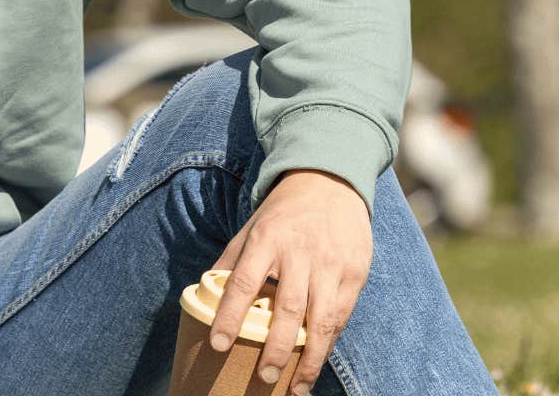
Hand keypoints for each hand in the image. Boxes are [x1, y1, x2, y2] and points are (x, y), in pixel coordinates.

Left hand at [209, 169, 371, 395]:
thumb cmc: (282, 213)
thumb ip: (230, 261)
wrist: (329, 183)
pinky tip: (316, 363)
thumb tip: (203, 292)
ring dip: (308, 359)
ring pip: (320, 321)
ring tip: (294, 386)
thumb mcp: (250, 228)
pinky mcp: (354, 274)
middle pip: (287, 310)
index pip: (243, 284)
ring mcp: (330, 265)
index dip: (229, 316)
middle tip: (262, 377)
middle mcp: (299, 254)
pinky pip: (341, 316)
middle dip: (275, 349)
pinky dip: (329, 343)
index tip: (218, 345)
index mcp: (266, 241)